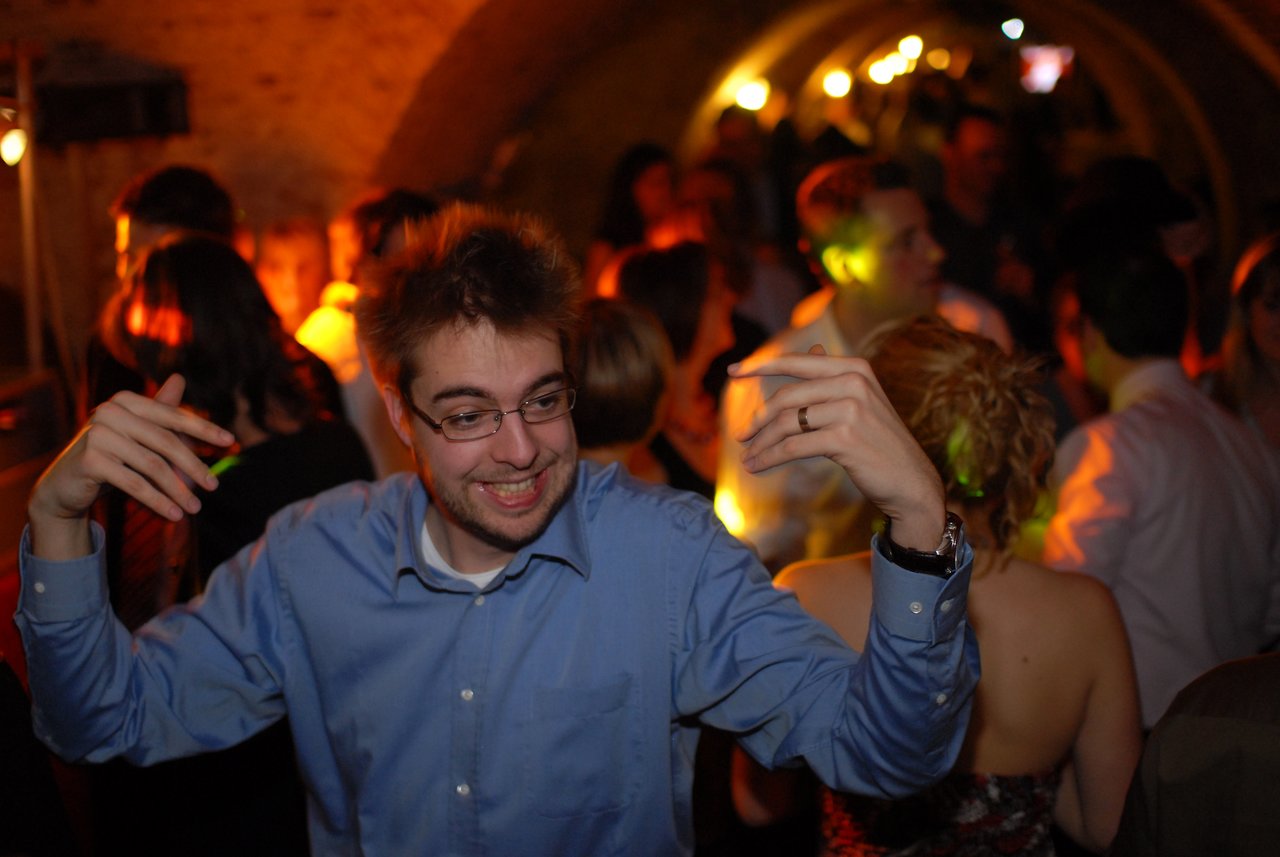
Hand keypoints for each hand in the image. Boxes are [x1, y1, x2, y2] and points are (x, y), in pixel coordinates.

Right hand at [28, 375, 234, 559]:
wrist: (65, 485)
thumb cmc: (109, 456)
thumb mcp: (137, 434)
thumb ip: (160, 411)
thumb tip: (181, 377)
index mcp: (126, 401)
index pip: (173, 416)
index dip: (203, 428)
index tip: (231, 441)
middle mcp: (109, 411)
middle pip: (166, 442)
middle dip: (193, 466)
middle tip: (214, 487)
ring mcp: (97, 434)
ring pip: (153, 466)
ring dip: (177, 490)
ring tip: (195, 509)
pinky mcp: (90, 459)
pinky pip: (134, 483)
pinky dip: (157, 501)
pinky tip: (173, 515)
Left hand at [727, 345, 944, 549]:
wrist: (911, 481)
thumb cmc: (881, 442)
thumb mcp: (861, 402)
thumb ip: (833, 377)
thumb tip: (812, 350)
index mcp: (855, 368)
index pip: (797, 362)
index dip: (761, 365)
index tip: (733, 371)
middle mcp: (854, 382)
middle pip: (787, 396)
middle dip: (758, 418)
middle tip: (741, 436)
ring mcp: (850, 409)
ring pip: (786, 422)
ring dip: (761, 442)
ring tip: (747, 456)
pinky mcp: (844, 438)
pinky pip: (793, 446)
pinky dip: (769, 457)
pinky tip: (756, 466)